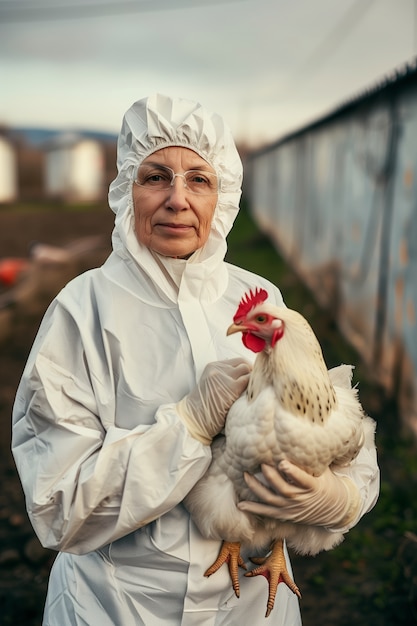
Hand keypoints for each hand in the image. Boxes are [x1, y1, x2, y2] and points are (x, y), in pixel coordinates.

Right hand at [176, 358, 250, 444]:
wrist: (193, 417)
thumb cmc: (204, 406)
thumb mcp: (211, 384)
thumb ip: (224, 377)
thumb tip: (245, 375)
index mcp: (213, 366)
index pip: (238, 361)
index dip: (247, 369)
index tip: (250, 378)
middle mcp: (218, 369)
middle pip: (244, 364)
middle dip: (251, 373)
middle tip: (254, 386)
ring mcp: (224, 377)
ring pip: (247, 371)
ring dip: (252, 380)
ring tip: (252, 391)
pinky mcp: (231, 387)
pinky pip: (248, 381)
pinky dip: (252, 387)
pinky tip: (251, 396)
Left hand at [238, 460, 360, 528]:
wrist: (335, 508)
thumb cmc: (327, 483)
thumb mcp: (323, 470)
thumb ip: (310, 460)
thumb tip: (299, 437)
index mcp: (313, 487)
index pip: (302, 480)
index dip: (292, 472)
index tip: (282, 462)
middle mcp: (301, 499)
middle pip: (283, 489)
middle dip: (270, 476)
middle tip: (260, 463)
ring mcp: (292, 509)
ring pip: (272, 500)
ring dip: (257, 488)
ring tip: (246, 476)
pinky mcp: (285, 515)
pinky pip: (267, 512)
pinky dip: (254, 509)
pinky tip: (241, 504)